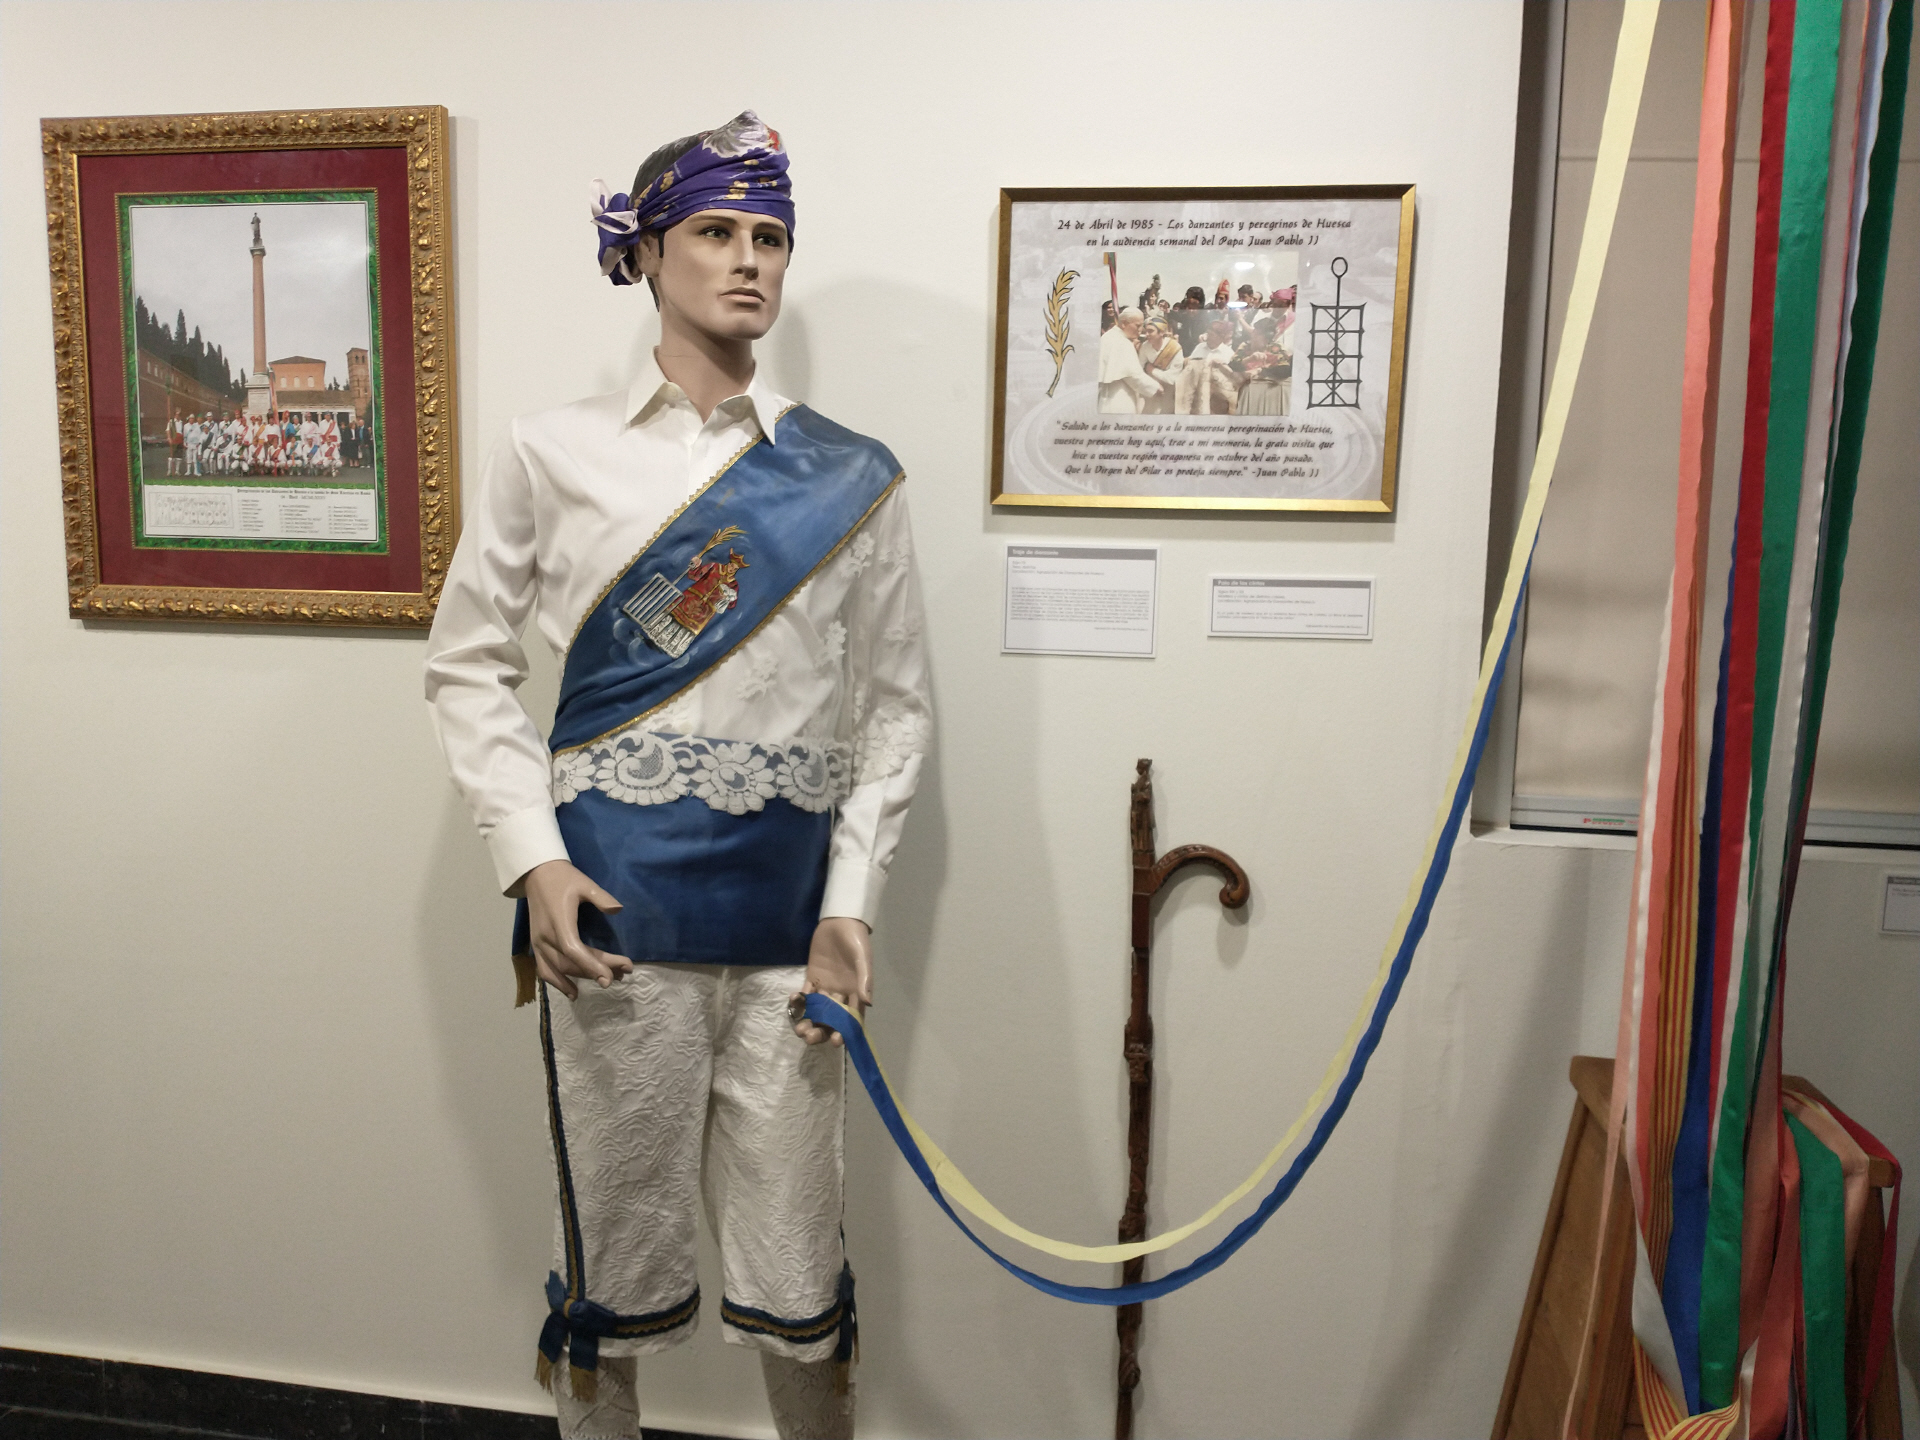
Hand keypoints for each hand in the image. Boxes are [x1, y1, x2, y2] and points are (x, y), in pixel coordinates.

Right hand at [523, 859, 631, 1000]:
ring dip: (582, 979)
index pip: (574, 950)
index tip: (610, 977)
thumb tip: (618, 909)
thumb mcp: (585, 884)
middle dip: (597, 970)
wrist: (537, 874)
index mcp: (559, 922)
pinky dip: (557, 983)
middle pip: (571, 963)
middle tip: (624, 974)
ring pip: (559, 970)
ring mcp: (538, 943)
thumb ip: (601, 897)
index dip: (591, 965)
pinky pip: (545, 970)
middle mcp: (545, 937)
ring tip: (608, 981)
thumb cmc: (563, 878)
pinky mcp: (536, 945)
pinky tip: (573, 993)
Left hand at [790, 917, 871, 1046]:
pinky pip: (805, 994)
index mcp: (857, 992)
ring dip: (808, 1021)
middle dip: (821, 1030)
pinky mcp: (812, 977)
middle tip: (809, 1037)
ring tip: (799, 1028)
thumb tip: (867, 1004)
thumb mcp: (863, 959)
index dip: (844, 1032)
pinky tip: (793, 1002)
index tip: (835, 1042)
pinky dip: (799, 1001)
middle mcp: (841, 994)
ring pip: (817, 1010)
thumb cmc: (856, 940)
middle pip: (831, 1019)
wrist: (840, 921)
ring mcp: (825, 986)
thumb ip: (864, 980)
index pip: (851, 1018)